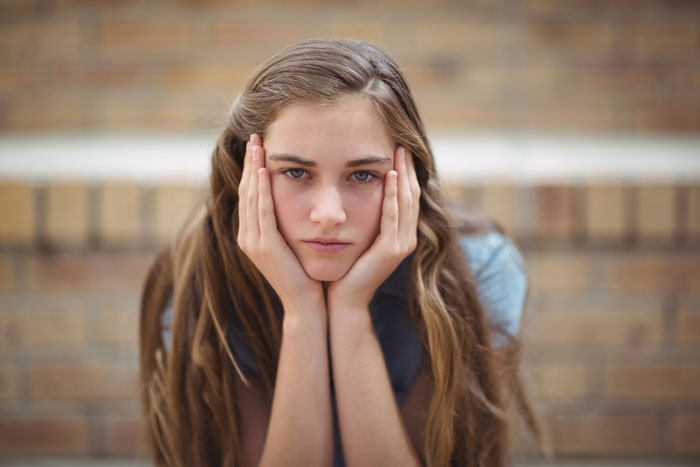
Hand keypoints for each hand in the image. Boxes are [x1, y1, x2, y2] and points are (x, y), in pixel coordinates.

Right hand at [237, 134, 324, 310]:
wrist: (307, 303)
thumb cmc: (305, 274)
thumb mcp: (292, 244)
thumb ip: (286, 223)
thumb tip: (295, 200)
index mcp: (252, 236)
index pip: (250, 195)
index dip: (252, 170)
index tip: (258, 147)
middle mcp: (247, 237)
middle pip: (247, 192)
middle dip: (250, 163)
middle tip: (255, 137)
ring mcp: (253, 243)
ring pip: (252, 198)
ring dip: (254, 170)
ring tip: (258, 146)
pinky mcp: (265, 247)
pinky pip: (263, 211)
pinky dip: (263, 190)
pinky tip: (265, 171)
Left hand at [326, 145, 420, 310]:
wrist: (343, 299)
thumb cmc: (346, 267)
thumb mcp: (359, 236)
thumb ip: (364, 217)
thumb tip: (356, 191)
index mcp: (400, 234)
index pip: (407, 196)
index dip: (406, 172)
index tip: (398, 149)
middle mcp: (406, 238)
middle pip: (411, 195)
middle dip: (408, 168)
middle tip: (402, 143)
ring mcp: (402, 244)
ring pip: (406, 202)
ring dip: (403, 175)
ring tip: (398, 152)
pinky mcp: (391, 250)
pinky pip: (393, 215)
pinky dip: (392, 195)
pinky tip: (389, 176)